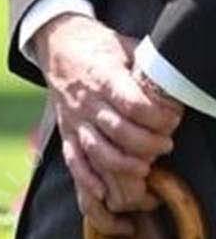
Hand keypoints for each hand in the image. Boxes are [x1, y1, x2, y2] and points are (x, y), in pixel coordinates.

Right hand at [35, 14, 179, 233]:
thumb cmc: (100, 46)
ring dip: (124, 166)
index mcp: (104, 77)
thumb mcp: (128, 46)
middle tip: (166, 145)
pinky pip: (74, 163)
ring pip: (98, 152)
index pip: (133, 105)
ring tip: (146, 169)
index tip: (174, 120)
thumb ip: (149, 66)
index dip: (158, 118)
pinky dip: (88, 181)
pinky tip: (105, 194)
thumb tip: (181, 78)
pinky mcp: (66, 134)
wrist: (58, 44)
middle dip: (148, 144)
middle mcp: (86, 102)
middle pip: (119, 132)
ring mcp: (74, 121)